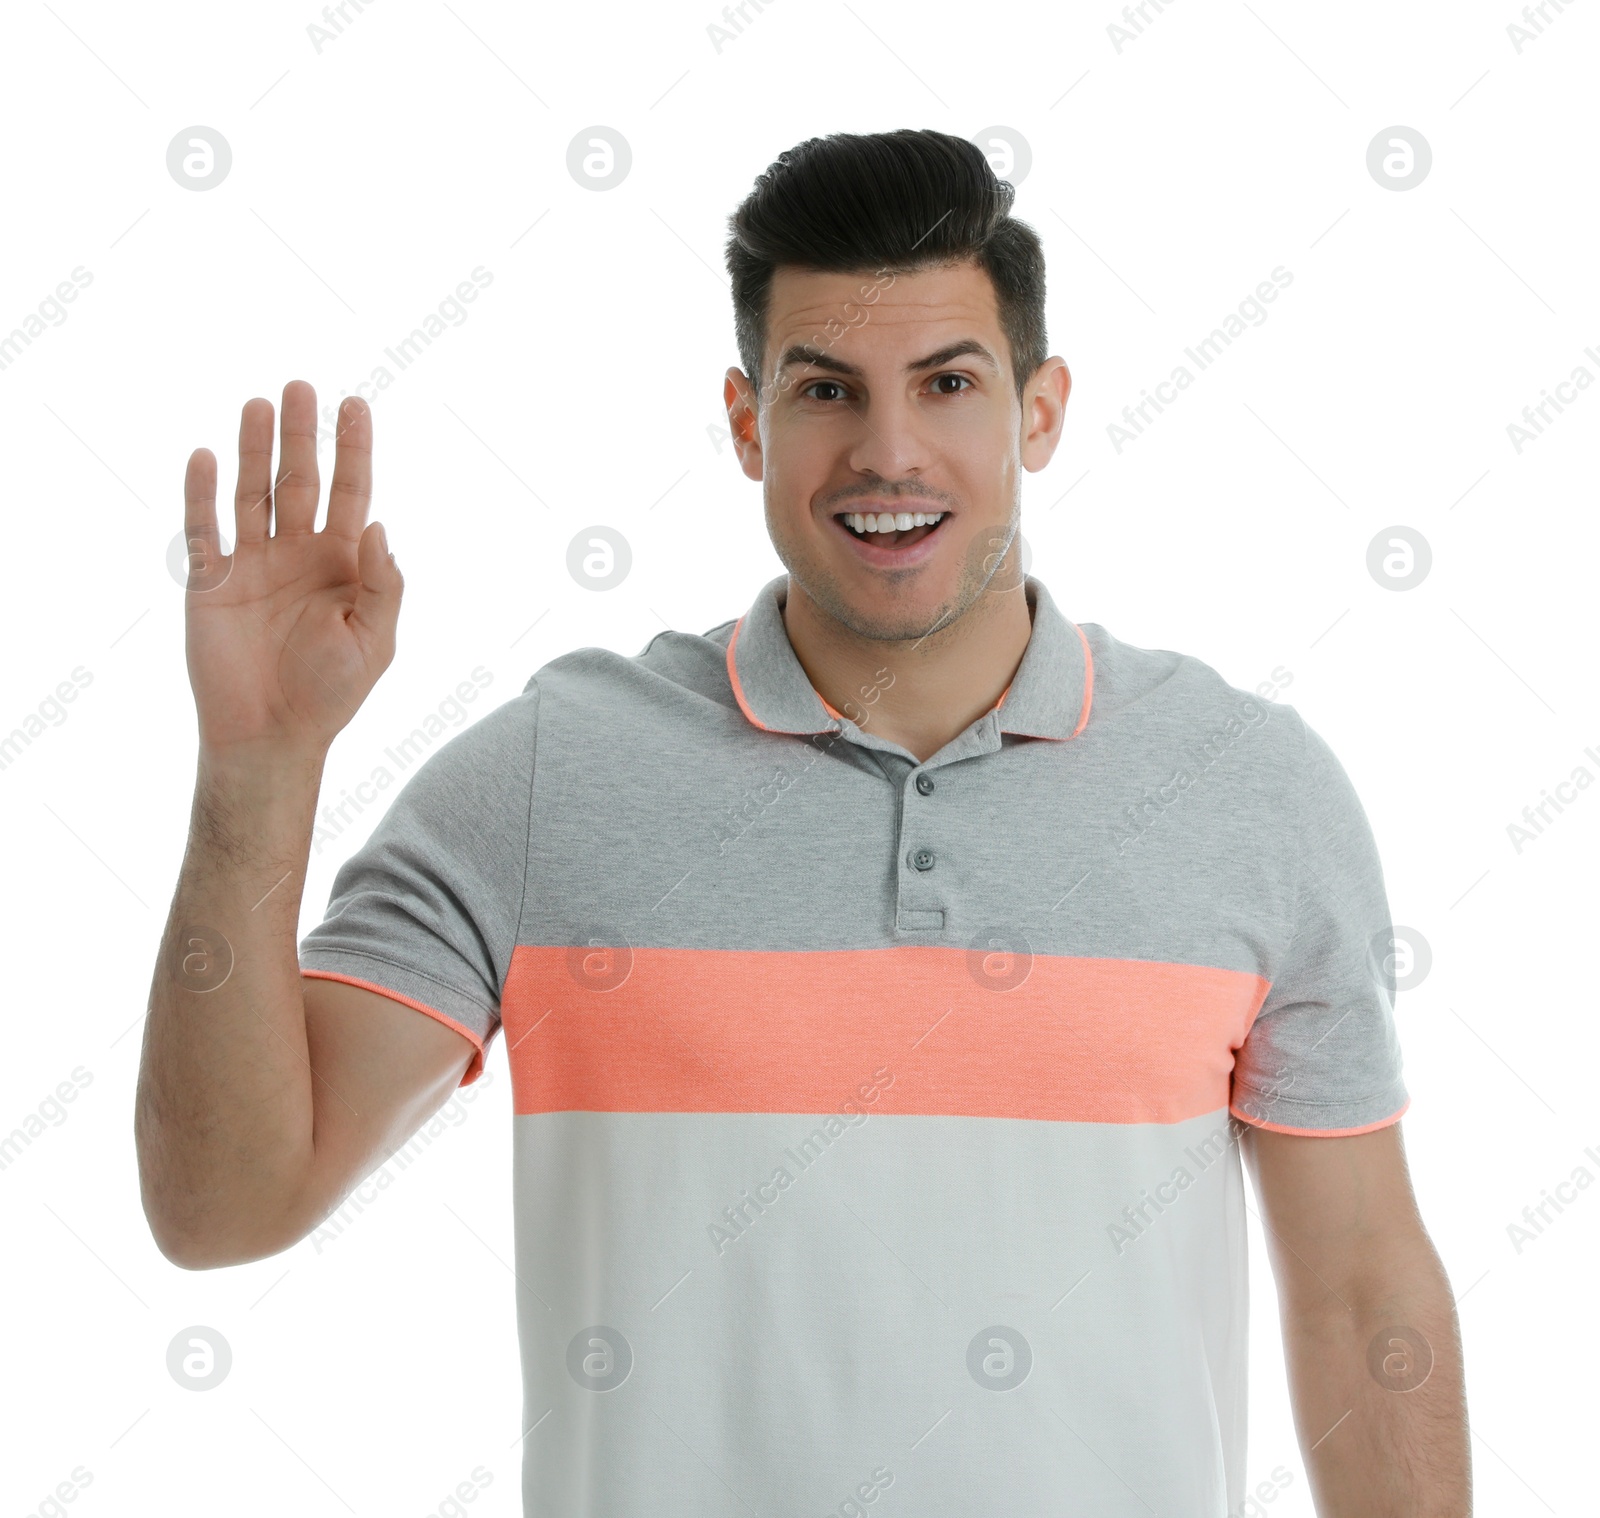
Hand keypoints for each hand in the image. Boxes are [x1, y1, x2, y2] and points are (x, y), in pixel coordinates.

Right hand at [182, 380, 401, 763]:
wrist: (271, 733)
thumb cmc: (332, 692)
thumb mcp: (375, 639)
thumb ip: (383, 583)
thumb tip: (380, 527)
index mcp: (343, 563)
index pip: (351, 492)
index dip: (353, 450)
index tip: (355, 405)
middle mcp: (298, 554)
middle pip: (300, 480)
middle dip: (302, 435)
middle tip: (301, 387)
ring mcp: (254, 563)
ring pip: (253, 492)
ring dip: (255, 449)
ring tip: (259, 403)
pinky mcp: (213, 581)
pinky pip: (205, 528)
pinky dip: (203, 493)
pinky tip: (207, 456)